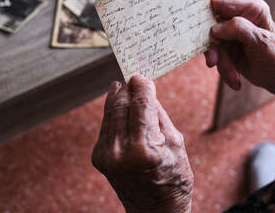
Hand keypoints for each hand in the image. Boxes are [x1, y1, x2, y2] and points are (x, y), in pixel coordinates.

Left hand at [92, 75, 192, 212]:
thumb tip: (145, 89)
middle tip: (133, 78)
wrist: (156, 210)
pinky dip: (114, 115)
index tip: (141, 75)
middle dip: (127, 88)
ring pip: (110, 113)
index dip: (141, 85)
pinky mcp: (99, 157)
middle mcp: (121, 151)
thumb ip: (157, 114)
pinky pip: (106, 126)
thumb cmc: (173, 177)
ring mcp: (107, 155)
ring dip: (118, 99)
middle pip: (120, 104)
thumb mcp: (175, 142)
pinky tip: (122, 110)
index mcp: (145, 148)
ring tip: (125, 89)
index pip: (141, 103)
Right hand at [205, 0, 274, 93]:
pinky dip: (224, 70)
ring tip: (234, 78)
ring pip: (213, 45)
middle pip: (213, 26)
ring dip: (222, 63)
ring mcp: (232, 32)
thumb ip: (239, 29)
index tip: (199, 29)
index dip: (206, 13)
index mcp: (251, 9)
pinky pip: (217, 56)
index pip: (221, 3)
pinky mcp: (227, 46)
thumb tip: (215, 27)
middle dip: (214, 48)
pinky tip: (235, 79)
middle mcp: (239, 17)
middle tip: (214, 62)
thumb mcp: (261, 42)